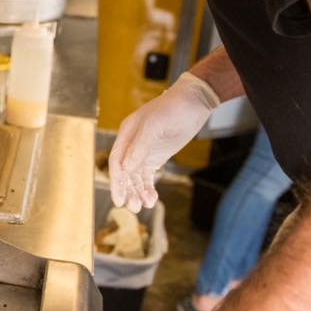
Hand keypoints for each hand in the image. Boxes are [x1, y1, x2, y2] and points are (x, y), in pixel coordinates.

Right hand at [109, 71, 219, 211]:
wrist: (194, 102)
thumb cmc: (173, 109)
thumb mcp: (155, 126)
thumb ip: (139, 146)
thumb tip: (125, 168)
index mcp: (127, 134)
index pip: (116, 161)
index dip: (116, 181)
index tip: (119, 198)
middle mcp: (132, 144)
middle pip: (124, 173)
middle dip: (127, 190)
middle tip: (133, 207)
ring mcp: (144, 151)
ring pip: (135, 177)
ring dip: (137, 192)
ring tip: (143, 206)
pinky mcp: (155, 157)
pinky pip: (147, 177)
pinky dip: (148, 188)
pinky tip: (152, 199)